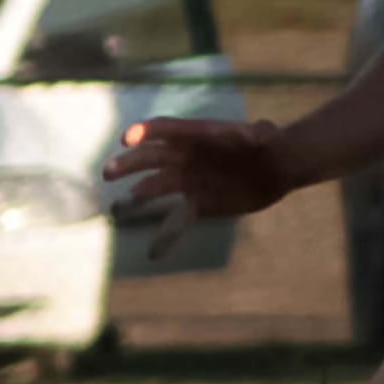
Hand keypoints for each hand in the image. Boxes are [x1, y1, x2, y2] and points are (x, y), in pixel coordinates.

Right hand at [103, 113, 288, 260]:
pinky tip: (153, 254)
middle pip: (150, 158)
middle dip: (129, 164)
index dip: (145, 132)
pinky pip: (176, 220)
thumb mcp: (266, 136)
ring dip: (138, 195)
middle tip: (108, 172)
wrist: (275, 169)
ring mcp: (187, 181)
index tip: (127, 138)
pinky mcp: (197, 205)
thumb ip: (260, 133)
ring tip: (119, 207)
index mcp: (195, 134)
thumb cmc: (269, 144)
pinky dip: (166, 237)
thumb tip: (260, 134)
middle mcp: (184, 156)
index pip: (165, 130)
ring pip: (155, 187)